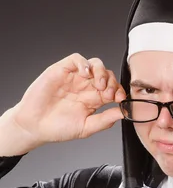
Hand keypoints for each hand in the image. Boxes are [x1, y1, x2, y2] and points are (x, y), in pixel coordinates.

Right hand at [2, 53, 125, 152]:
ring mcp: (74, 78)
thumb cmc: (57, 128)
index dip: (119, 91)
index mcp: (94, 100)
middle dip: (111, 83)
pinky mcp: (61, 70)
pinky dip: (84, 63)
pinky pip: (76, 59)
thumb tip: (124, 113)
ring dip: (101, 72)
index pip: (113, 89)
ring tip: (99, 85)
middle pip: (107, 75)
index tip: (119, 99)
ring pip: (95, 64)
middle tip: (108, 94)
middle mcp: (86, 87)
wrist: (34, 126)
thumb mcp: (86, 128)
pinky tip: (85, 74)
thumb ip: (105, 120)